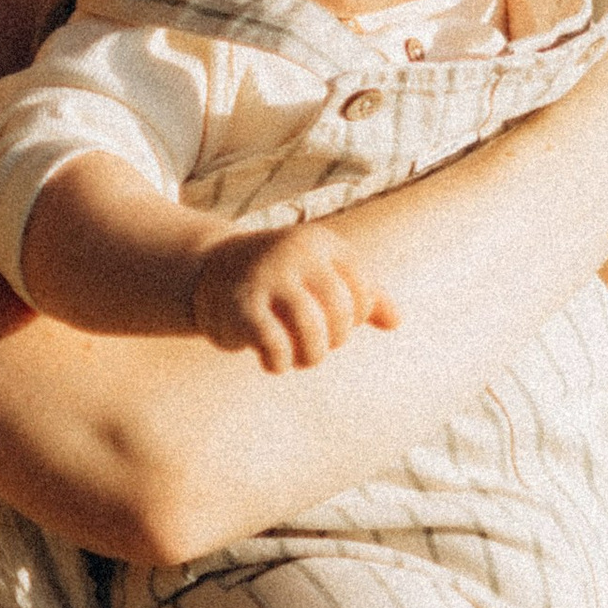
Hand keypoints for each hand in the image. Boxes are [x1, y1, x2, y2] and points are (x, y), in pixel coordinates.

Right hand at [191, 217, 397, 371]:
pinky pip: (276, 346)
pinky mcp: (242, 306)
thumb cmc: (281, 280)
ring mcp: (268, 277)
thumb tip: (398, 321)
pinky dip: (280, 363)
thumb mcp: (321, 275)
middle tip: (318, 345)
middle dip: (335, 339)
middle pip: (341, 311)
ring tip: (301, 358)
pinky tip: (273, 361)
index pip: (363, 288)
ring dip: (311, 356)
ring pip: (312, 330)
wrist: (209, 271)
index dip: (358, 316)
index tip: (336, 323)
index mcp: (321, 244)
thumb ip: (362, 294)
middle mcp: (296, 254)